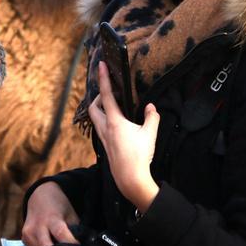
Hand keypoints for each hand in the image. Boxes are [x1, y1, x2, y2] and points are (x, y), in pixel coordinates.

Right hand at [22, 181, 80, 245]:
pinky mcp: (24, 237)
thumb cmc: (58, 205)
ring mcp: (28, 232)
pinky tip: (49, 244)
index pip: (61, 234)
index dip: (70, 243)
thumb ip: (75, 231)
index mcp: (52, 218)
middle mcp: (38, 225)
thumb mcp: (70, 214)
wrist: (40, 195)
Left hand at [89, 61, 160, 212]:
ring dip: (101, 109)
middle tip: (109, 92)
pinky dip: (105, 121)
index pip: (106, 95)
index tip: (101, 65)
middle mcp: (105, 129)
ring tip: (114, 106)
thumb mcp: (150, 134)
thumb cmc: (139, 157)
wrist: (130, 179)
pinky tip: (117, 125)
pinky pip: (101, 129)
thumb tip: (151, 107)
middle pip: (94, 107)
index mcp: (114, 122)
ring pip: (95, 119)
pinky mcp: (106, 147)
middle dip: (98, 97)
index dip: (104, 78)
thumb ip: (152, 117)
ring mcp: (104, 139)